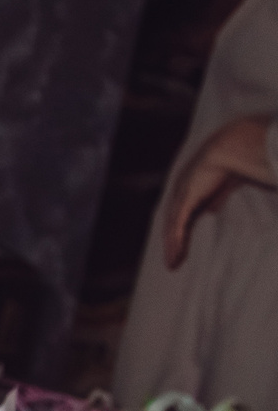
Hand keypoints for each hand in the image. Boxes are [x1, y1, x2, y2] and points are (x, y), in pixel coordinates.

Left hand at [165, 114, 275, 268]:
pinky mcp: (186, 198)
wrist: (235, 146)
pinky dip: (176, 240)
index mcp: (192, 185)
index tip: (183, 245)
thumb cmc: (238, 159)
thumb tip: (211, 209)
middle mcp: (183, 189)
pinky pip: (178, 224)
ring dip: (173, 245)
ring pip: (174, 226)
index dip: (183, 229)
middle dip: (174, 241)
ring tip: (173, 264)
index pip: (184, 212)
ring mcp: (182, 193)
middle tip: (174, 260)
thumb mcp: (226, 182)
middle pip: (175, 221)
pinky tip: (175, 255)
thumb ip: (217, 196)